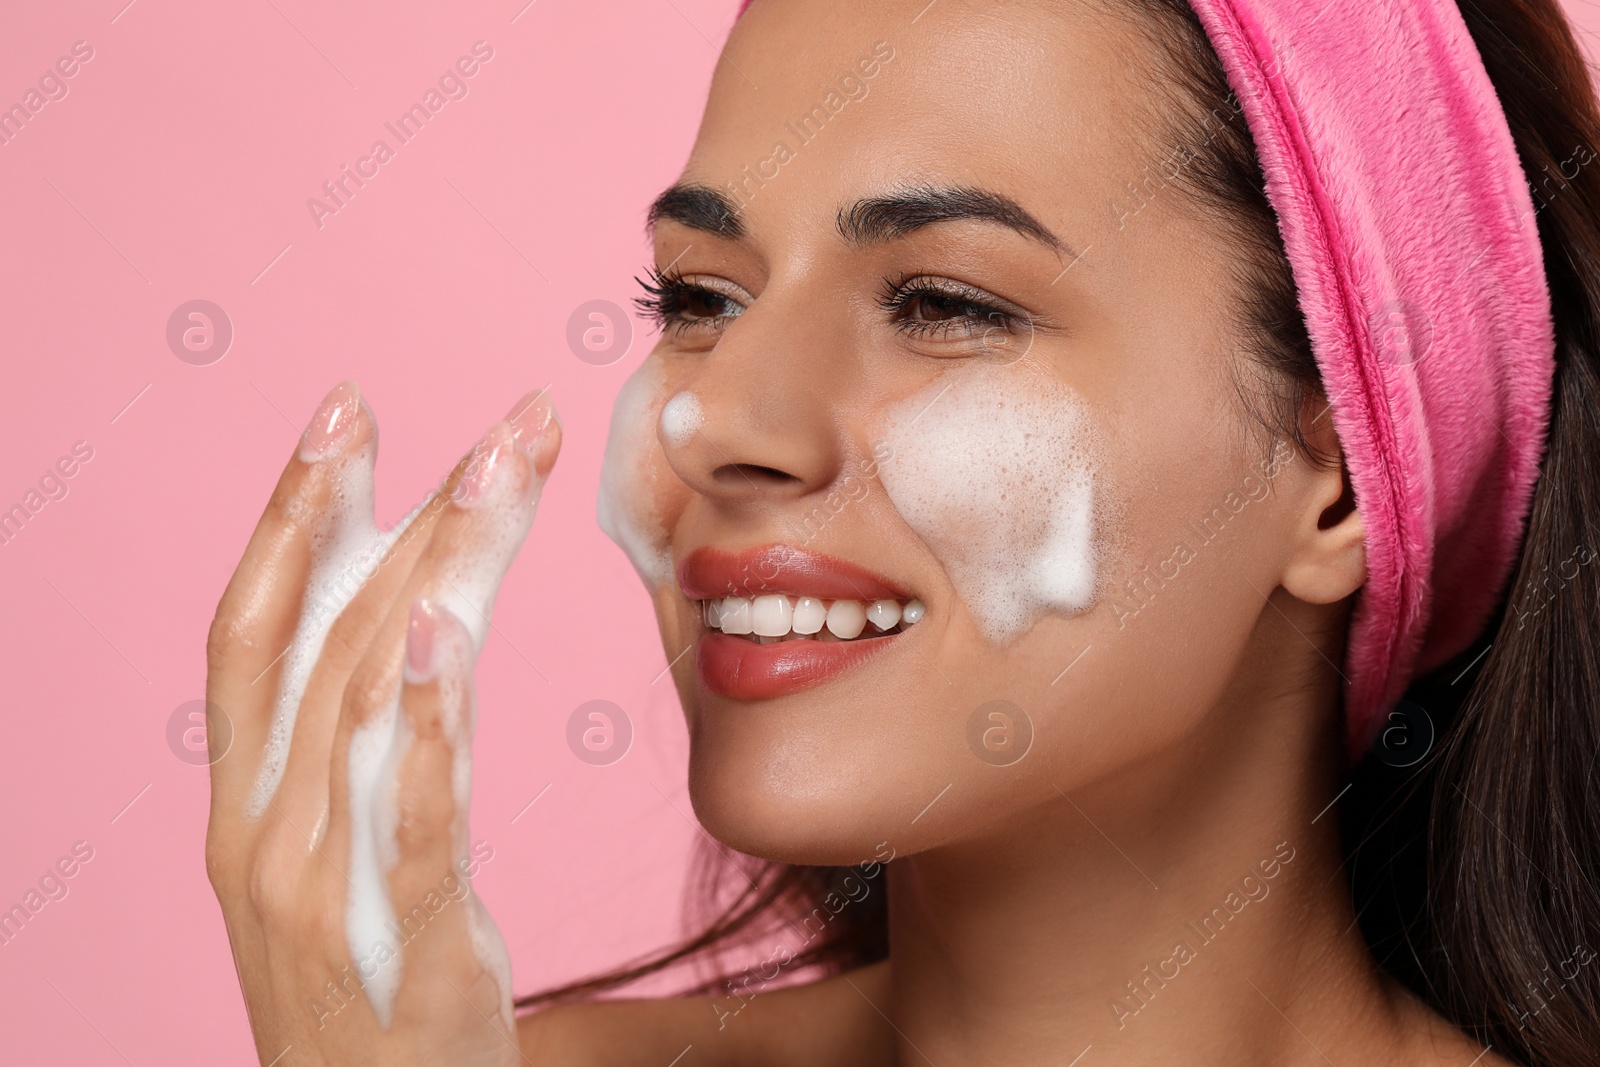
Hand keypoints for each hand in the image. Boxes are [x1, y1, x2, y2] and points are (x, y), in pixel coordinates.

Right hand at [204, 381, 559, 1065]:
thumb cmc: (373, 973)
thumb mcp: (348, 844)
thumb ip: (366, 736)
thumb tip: (408, 609)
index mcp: (247, 802)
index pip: (253, 628)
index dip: (293, 513)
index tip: (347, 410)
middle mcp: (264, 833)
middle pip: (333, 638)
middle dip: (414, 515)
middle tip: (498, 421)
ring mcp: (323, 892)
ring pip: (370, 699)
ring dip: (435, 574)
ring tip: (497, 475)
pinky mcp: (404, 946)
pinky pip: (412, 821)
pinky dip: (422, 721)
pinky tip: (443, 632)